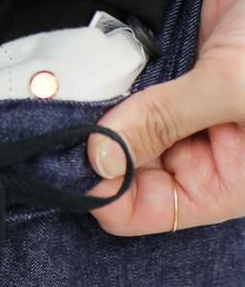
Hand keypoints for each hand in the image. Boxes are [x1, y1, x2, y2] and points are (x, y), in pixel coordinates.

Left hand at [86, 0, 244, 234]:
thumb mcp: (233, 87)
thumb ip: (164, 121)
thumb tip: (98, 160)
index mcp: (222, 181)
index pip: (142, 212)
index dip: (104, 194)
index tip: (76, 163)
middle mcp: (195, 157)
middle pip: (119, 174)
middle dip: (91, 153)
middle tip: (59, 125)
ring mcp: (176, 118)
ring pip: (114, 133)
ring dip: (91, 117)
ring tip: (69, 97)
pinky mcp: (164, 80)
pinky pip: (118, 93)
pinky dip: (99, 86)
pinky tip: (82, 74)